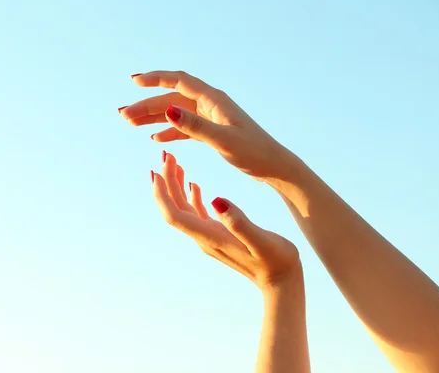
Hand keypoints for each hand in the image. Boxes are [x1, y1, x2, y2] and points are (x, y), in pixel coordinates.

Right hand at [120, 71, 292, 180]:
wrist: (274, 167)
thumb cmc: (254, 153)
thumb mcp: (223, 141)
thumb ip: (195, 126)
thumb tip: (167, 110)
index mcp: (213, 100)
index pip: (178, 81)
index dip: (155, 79)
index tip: (133, 80)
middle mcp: (210, 104)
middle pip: (171, 99)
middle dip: (146, 105)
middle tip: (123, 116)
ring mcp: (210, 117)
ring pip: (175, 113)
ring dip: (153, 117)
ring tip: (131, 124)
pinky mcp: (212, 131)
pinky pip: (184, 128)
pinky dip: (169, 131)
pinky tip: (155, 139)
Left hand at [151, 151, 300, 288]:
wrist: (281, 282)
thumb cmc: (277, 261)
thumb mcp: (262, 241)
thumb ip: (239, 222)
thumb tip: (216, 200)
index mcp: (210, 237)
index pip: (174, 215)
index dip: (162, 194)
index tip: (157, 171)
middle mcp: (204, 238)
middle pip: (175, 208)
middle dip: (166, 182)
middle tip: (166, 156)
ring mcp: (209, 237)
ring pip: (184, 209)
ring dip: (176, 186)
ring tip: (174, 163)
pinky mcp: (218, 235)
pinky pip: (197, 214)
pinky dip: (191, 196)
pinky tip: (193, 184)